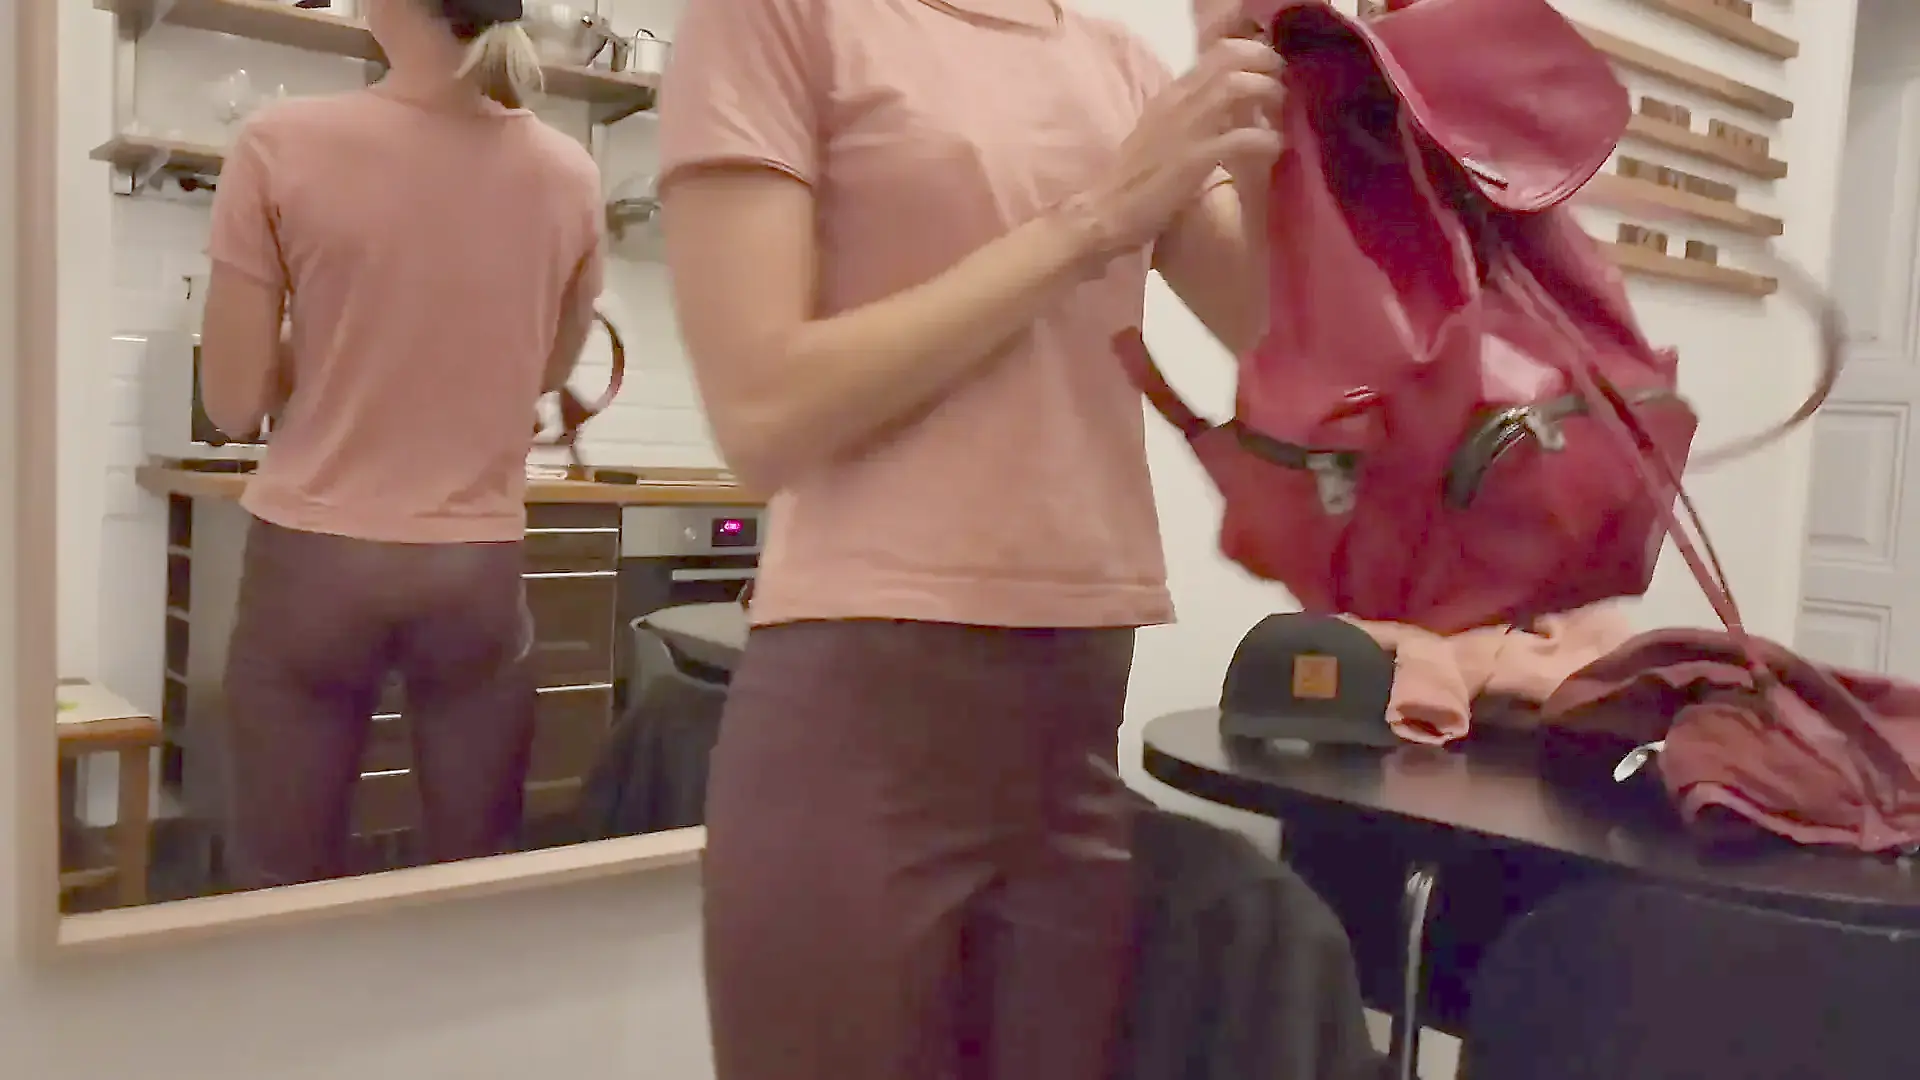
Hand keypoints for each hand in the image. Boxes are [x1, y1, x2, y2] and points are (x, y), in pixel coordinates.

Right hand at [1075, 38, 1284, 256]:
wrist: (1104, 212)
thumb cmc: (1134, 181)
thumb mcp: (1162, 134)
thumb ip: (1192, 117)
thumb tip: (1231, 110)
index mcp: (1170, 96)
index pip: (1215, 53)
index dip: (1252, 53)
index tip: (1271, 68)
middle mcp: (1177, 102)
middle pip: (1230, 59)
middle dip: (1265, 65)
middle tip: (1284, 83)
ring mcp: (1185, 129)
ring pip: (1235, 86)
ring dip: (1268, 93)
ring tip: (1282, 110)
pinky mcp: (1192, 160)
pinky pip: (1241, 138)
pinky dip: (1265, 139)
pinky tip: (1276, 148)